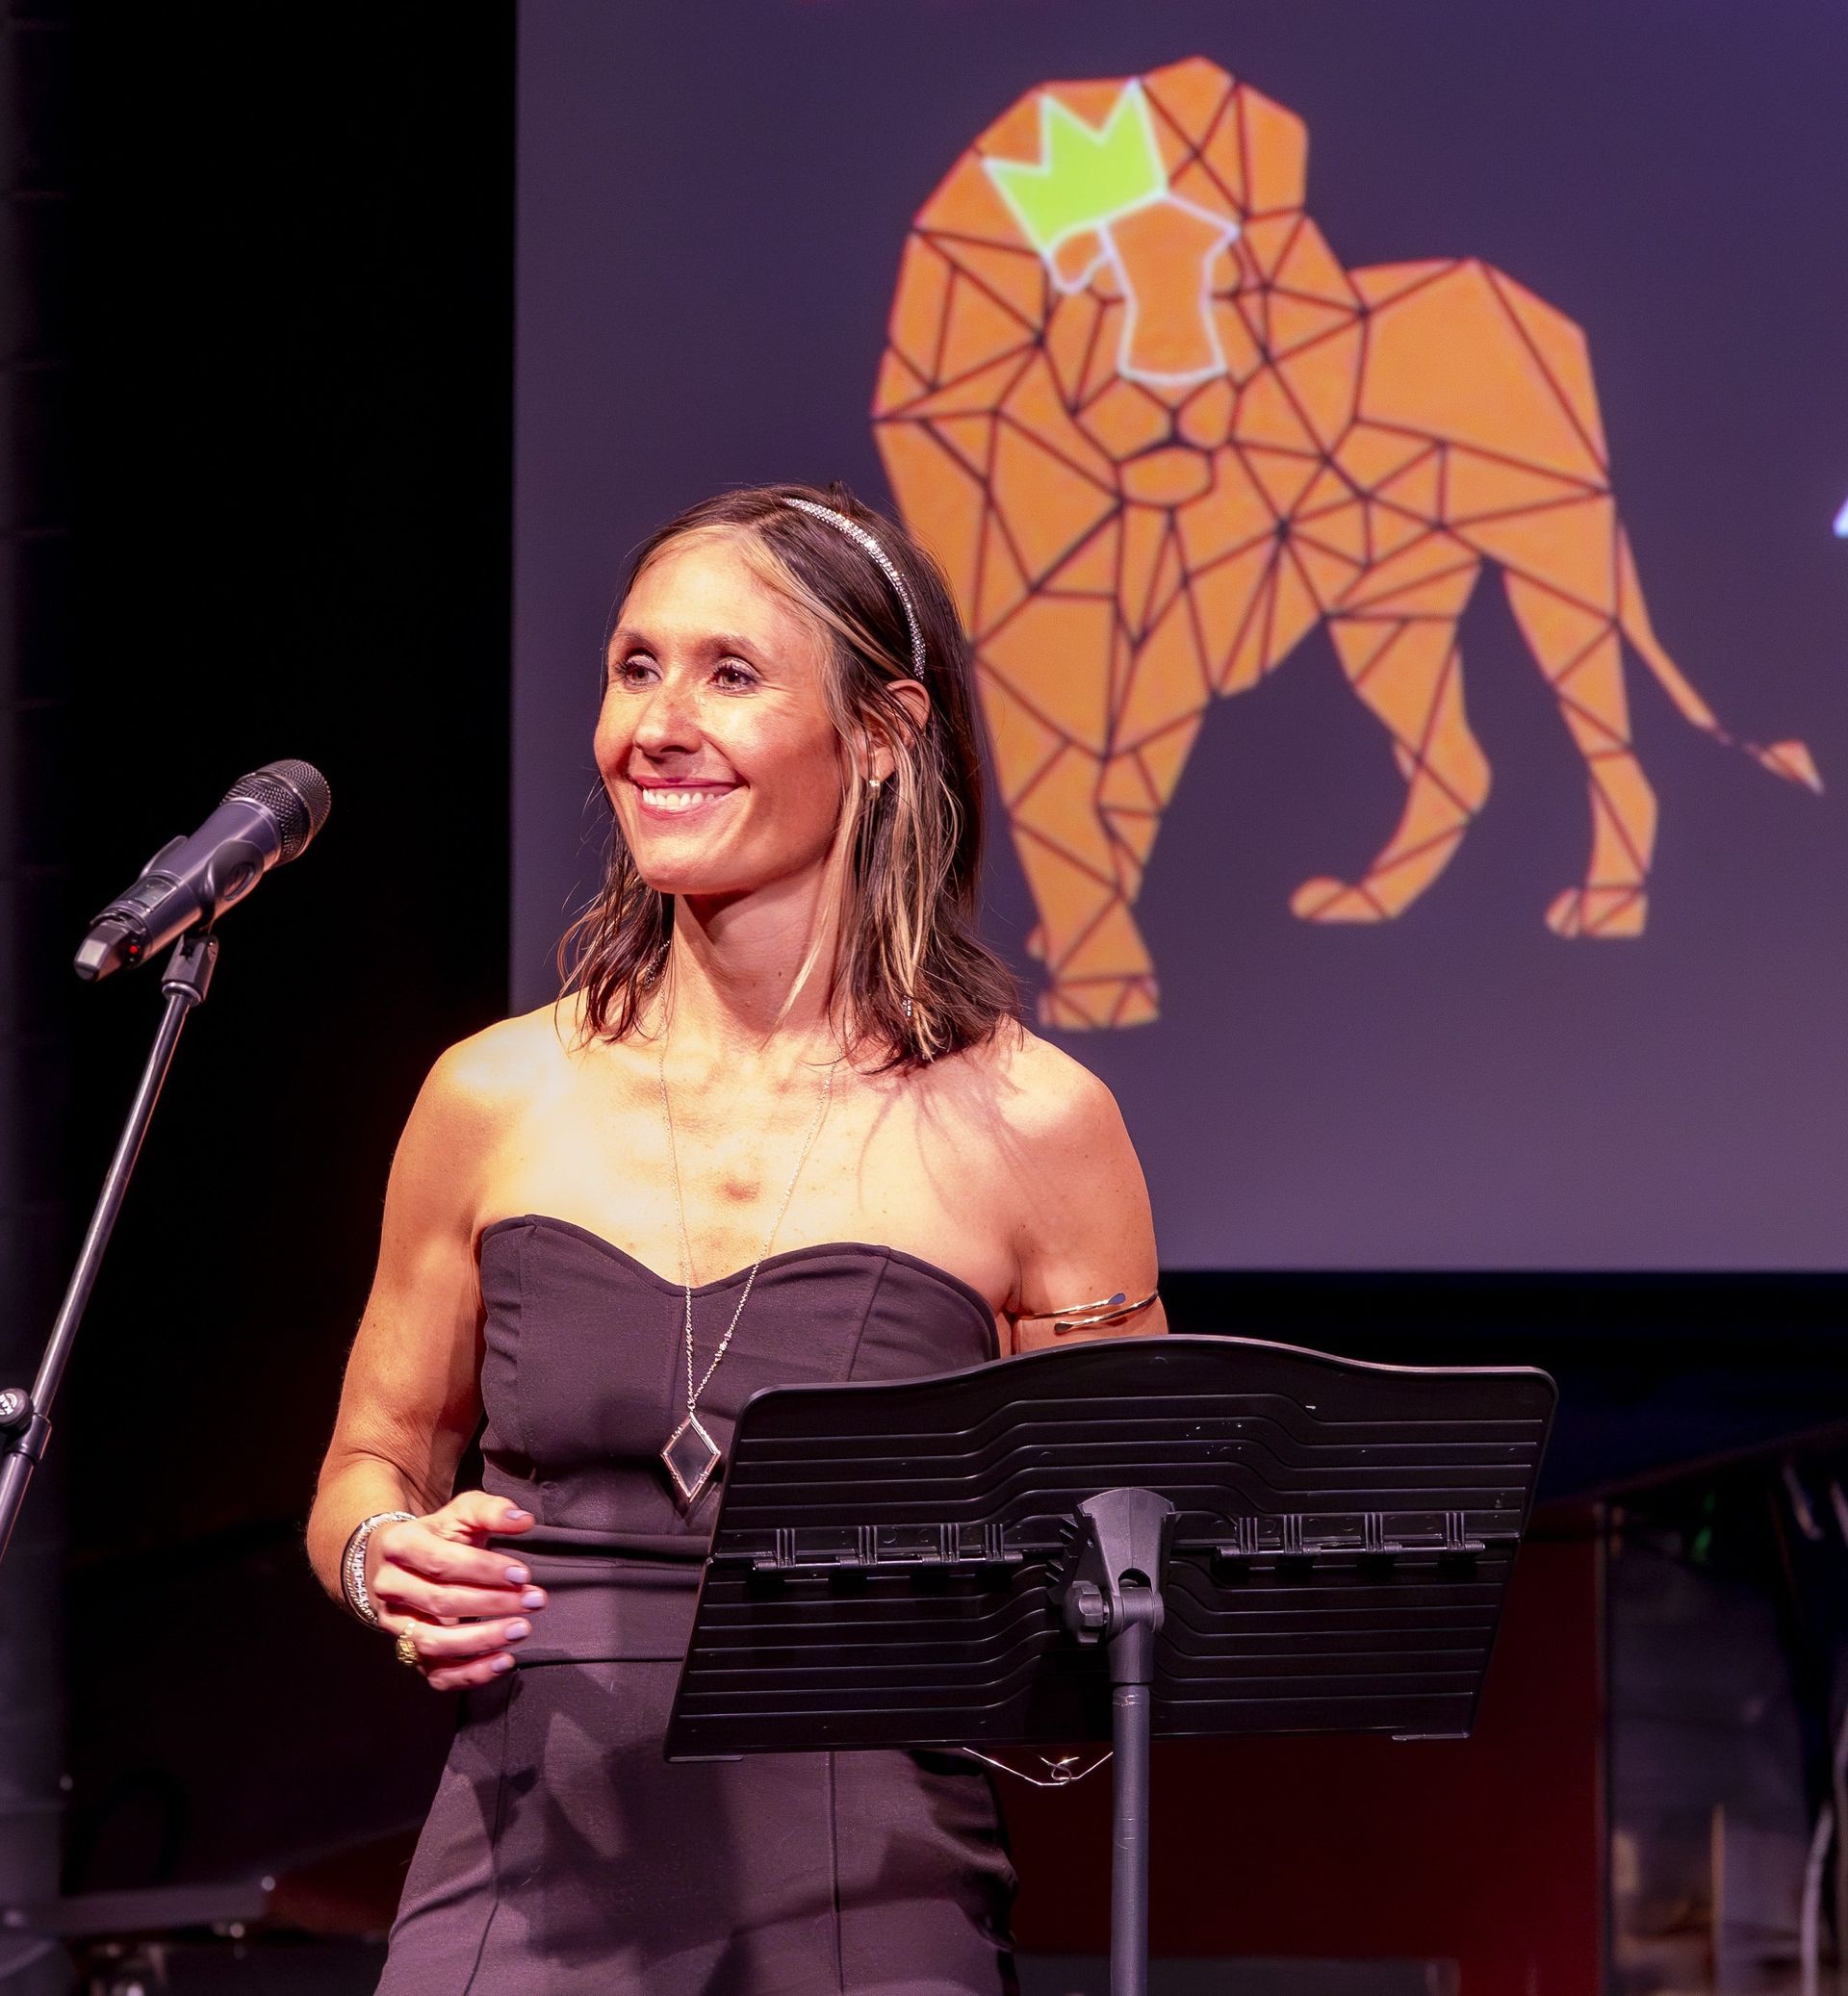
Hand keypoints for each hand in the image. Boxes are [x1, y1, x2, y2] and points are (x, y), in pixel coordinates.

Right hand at [370, 1491, 544, 1690]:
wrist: (395, 1561)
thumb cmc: (437, 1535)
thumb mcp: (461, 1513)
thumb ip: (492, 1511)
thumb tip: (524, 1520)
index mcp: (400, 1546)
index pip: (441, 1562)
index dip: (483, 1570)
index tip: (523, 1574)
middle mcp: (390, 1588)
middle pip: (441, 1602)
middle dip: (493, 1603)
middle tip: (534, 1600)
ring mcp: (395, 1625)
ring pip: (433, 1643)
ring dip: (482, 1641)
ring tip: (521, 1629)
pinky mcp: (408, 1652)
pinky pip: (436, 1674)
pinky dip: (471, 1674)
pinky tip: (504, 1661)